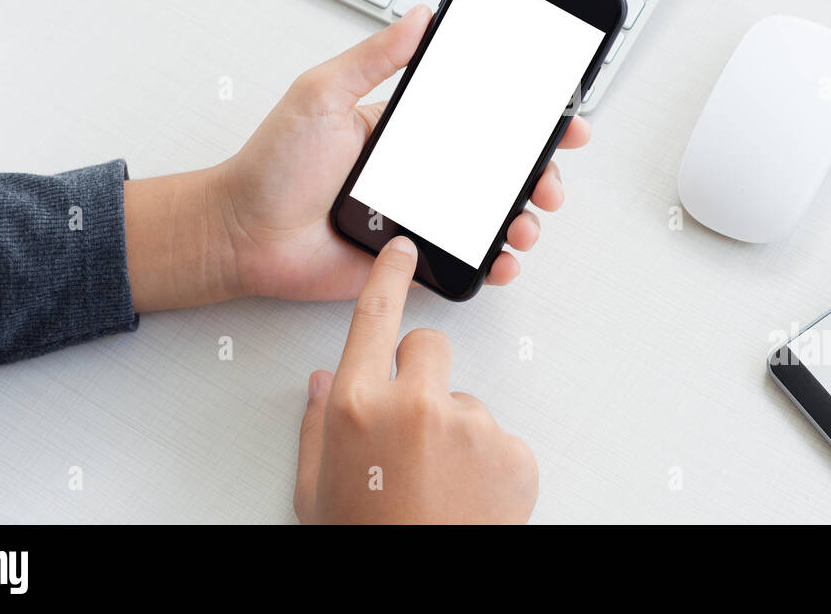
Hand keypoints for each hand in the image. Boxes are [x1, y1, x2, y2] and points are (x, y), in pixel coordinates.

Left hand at [124, 5, 590, 309]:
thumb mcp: (323, 94)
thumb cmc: (273, 164)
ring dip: (522, 218)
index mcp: (406, 130)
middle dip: (538, 173)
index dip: (524, 117)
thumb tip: (422, 15)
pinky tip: (504, 258)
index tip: (559, 115)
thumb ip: (375, 57)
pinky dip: (493, 263)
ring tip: (527, 222)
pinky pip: (463, 262)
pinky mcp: (411, 259)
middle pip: (497, 170)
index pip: (478, 117)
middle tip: (551, 177)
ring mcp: (419, 217)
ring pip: (489, 217)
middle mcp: (420, 173)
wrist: (243, 233)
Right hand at [294, 236, 537, 523]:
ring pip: (465, 402)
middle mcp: (415, 405)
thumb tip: (323, 379)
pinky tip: (468, 497)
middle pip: (430, 346)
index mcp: (357, 407)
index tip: (403, 250)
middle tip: (413, 427)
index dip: (389, 276)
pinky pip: (500, 439)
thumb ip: (316, 425)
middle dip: (422, 373)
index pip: (374, 317)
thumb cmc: (365, 537)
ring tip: (439, 484)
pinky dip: (488, 463)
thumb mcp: (316, 488)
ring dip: (455, 432)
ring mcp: (471, 426)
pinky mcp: (514, 452)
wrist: (420, 592)